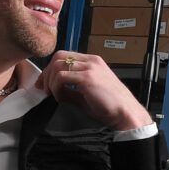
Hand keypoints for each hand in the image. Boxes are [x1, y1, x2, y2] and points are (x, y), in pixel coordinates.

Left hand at [37, 52, 153, 130]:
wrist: (125, 112)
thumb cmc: (111, 106)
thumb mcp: (87, 94)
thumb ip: (71, 90)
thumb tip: (55, 91)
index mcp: (92, 62)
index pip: (65, 57)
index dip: (51, 69)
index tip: (44, 83)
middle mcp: (91, 61)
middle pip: (58, 57)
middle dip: (47, 73)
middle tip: (44, 89)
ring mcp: (90, 67)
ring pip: (58, 65)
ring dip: (50, 81)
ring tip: (53, 95)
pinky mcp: (88, 77)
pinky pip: (61, 77)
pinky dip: (56, 88)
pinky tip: (60, 98)